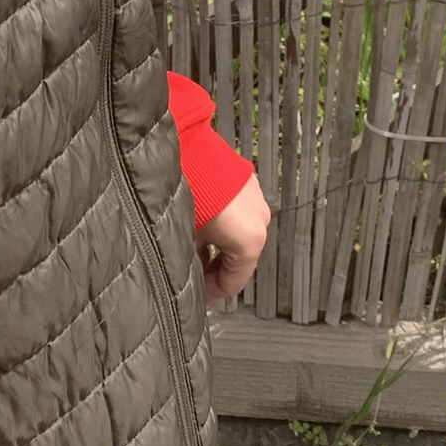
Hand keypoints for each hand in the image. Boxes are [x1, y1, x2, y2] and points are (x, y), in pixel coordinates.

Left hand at [195, 174, 270, 302]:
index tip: (198, 296)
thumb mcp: (187, 237)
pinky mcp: (247, 184)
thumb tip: (185, 280)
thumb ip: (191, 265)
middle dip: (214, 269)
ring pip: (237, 236)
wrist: (189, 149)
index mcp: (250, 240)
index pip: (233, 282)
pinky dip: (221, 225)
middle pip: (238, 259)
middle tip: (192, 275)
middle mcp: (260, 220)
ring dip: (217, 247)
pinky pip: (237, 215)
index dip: (212, 293)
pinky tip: (199, 225)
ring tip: (192, 248)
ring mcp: (256, 200)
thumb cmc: (190, 192)